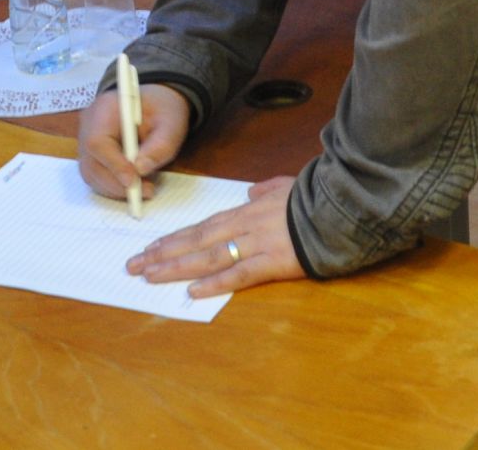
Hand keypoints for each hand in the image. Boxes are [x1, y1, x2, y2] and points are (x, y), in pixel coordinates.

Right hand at [77, 83, 189, 202]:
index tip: (133, 181)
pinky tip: (133, 186)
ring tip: (143, 190)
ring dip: (115, 188)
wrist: (156, 103)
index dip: (113, 165)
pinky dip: (113, 186)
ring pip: (91, 173)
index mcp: (105, 108)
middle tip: (144, 192)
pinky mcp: (91, 153)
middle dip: (116, 183)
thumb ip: (160, 145)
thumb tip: (141, 170)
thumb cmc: (162, 109)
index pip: (97, 141)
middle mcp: (89, 123)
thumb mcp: (171, 123)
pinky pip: (95, 175)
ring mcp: (86, 139)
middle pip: (90, 162)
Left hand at [126, 176, 304, 298]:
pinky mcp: (274, 262)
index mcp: (247, 210)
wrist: (343, 206)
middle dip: (163, 253)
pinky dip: (215, 283)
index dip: (175, 238)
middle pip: (197, 240)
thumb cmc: (316, 198)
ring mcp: (258, 243)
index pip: (203, 226)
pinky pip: (240, 274)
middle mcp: (245, 226)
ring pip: (209, 256)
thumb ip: (265, 190)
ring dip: (177, 266)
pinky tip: (193, 292)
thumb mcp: (286, 186)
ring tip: (150, 275)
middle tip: (134, 265)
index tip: (150, 248)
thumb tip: (250, 193)